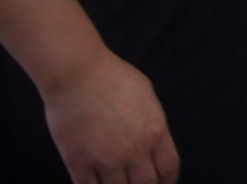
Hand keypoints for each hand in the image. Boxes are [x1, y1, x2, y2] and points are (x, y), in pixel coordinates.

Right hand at [42, 49, 179, 183]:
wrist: (77, 74)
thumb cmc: (114, 78)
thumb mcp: (147, 98)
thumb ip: (152, 124)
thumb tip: (154, 143)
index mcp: (155, 132)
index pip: (168, 168)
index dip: (167, 182)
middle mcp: (134, 150)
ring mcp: (105, 159)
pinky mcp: (78, 163)